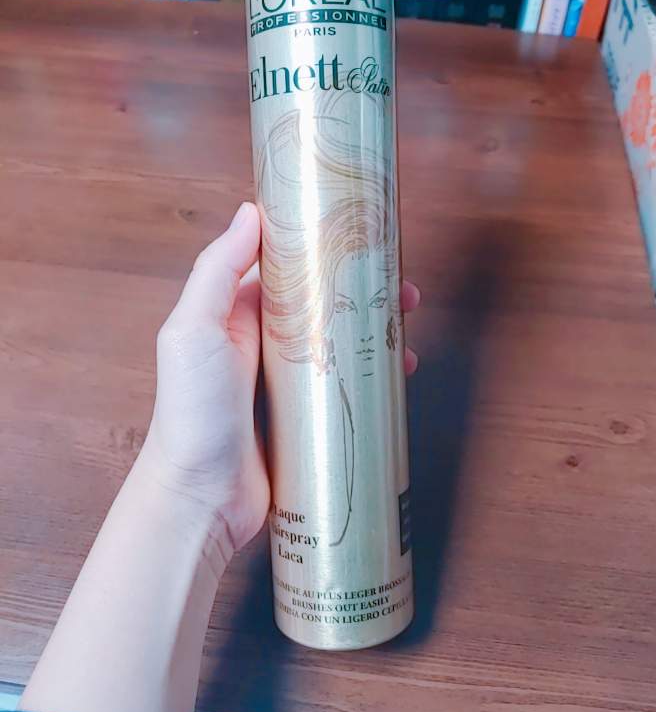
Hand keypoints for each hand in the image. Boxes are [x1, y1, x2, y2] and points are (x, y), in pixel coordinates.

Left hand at [141, 202, 419, 552]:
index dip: (320, 247)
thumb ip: (217, 271)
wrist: (202, 499)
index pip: (284, 267)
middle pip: (324, 302)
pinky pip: (350, 383)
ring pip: (344, 340)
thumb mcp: (193, 331)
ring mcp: (293, 381)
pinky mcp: (313, 416)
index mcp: (239, 314)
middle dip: (362, 287)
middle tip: (400, 283)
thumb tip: (251, 212)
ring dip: (377, 325)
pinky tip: (402, 369)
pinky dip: (377, 372)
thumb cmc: (192, 411)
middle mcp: (267, 342)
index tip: (358, 230)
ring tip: (408, 318)